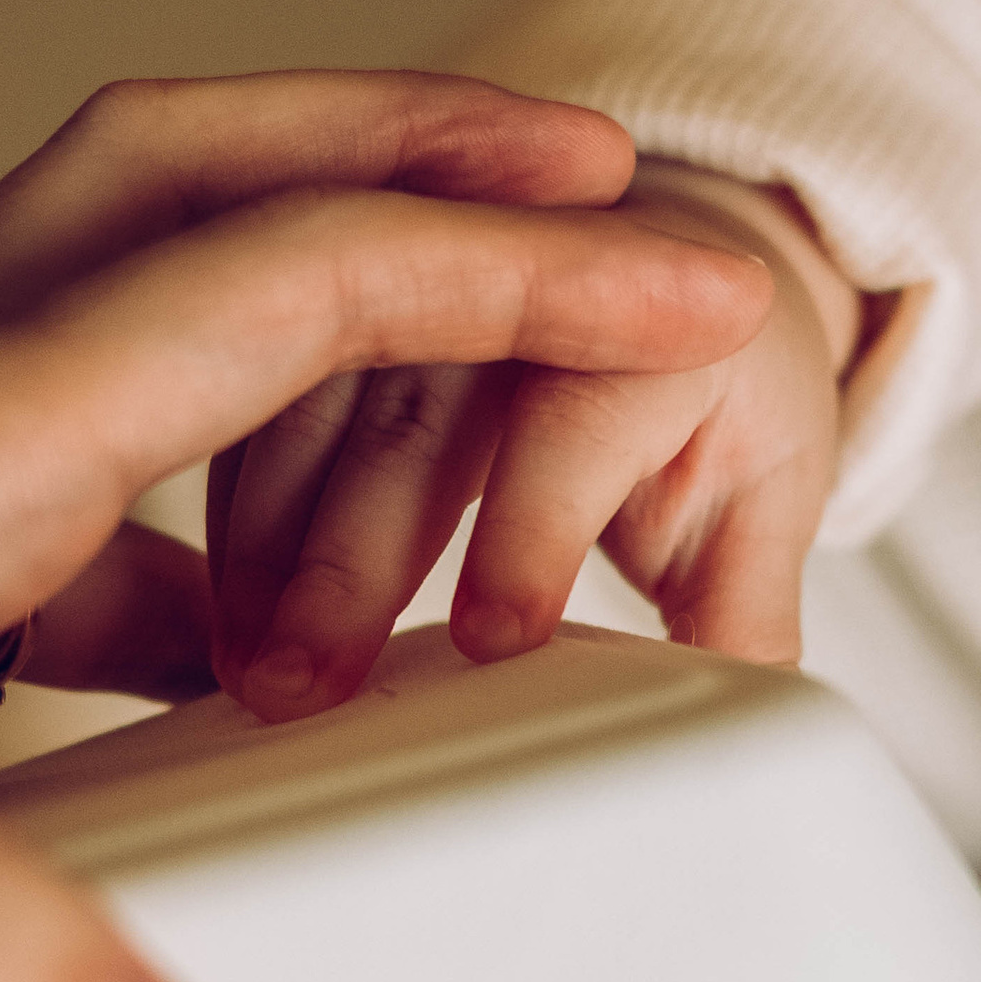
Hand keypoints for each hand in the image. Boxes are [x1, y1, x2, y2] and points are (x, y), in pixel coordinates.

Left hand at [0, 76, 769, 981]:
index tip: (693, 291)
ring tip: (480, 502)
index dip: (509, 269)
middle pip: (206, 204)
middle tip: (604, 207)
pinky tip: (253, 726)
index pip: (277, 279)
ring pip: (158, 369)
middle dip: (422, 169)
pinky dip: (223, 589)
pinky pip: (89, 555)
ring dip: (337, 376)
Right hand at [220, 167, 855, 717]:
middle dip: (357, 556)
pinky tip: (220, 610)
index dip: (538, 529)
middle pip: (425, 411)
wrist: (668, 259)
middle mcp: (525, 274)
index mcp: (659, 319)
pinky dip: (235, 509)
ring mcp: (418, 277)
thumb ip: (747, 606)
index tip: (496, 638)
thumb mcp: (759, 490)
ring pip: (318, 400)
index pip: (586, 418)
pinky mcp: (336, 298)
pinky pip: (266, 395)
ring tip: (255, 668)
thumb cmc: (709, 387)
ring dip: (269, 544)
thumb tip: (745, 722)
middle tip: (314, 680)